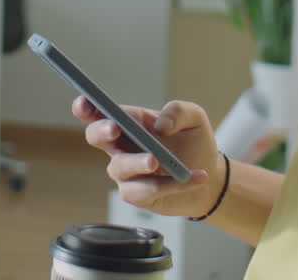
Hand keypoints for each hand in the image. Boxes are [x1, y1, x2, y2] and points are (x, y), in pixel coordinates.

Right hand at [73, 96, 223, 217]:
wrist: (211, 176)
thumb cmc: (194, 142)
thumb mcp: (194, 118)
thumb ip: (178, 111)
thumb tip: (161, 126)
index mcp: (130, 122)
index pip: (99, 111)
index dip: (86, 106)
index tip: (85, 102)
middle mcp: (122, 146)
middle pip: (95, 136)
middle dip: (101, 131)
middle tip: (115, 129)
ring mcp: (127, 172)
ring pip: (119, 167)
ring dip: (137, 162)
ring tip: (157, 161)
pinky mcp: (137, 194)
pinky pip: (144, 191)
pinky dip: (171, 184)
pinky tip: (194, 178)